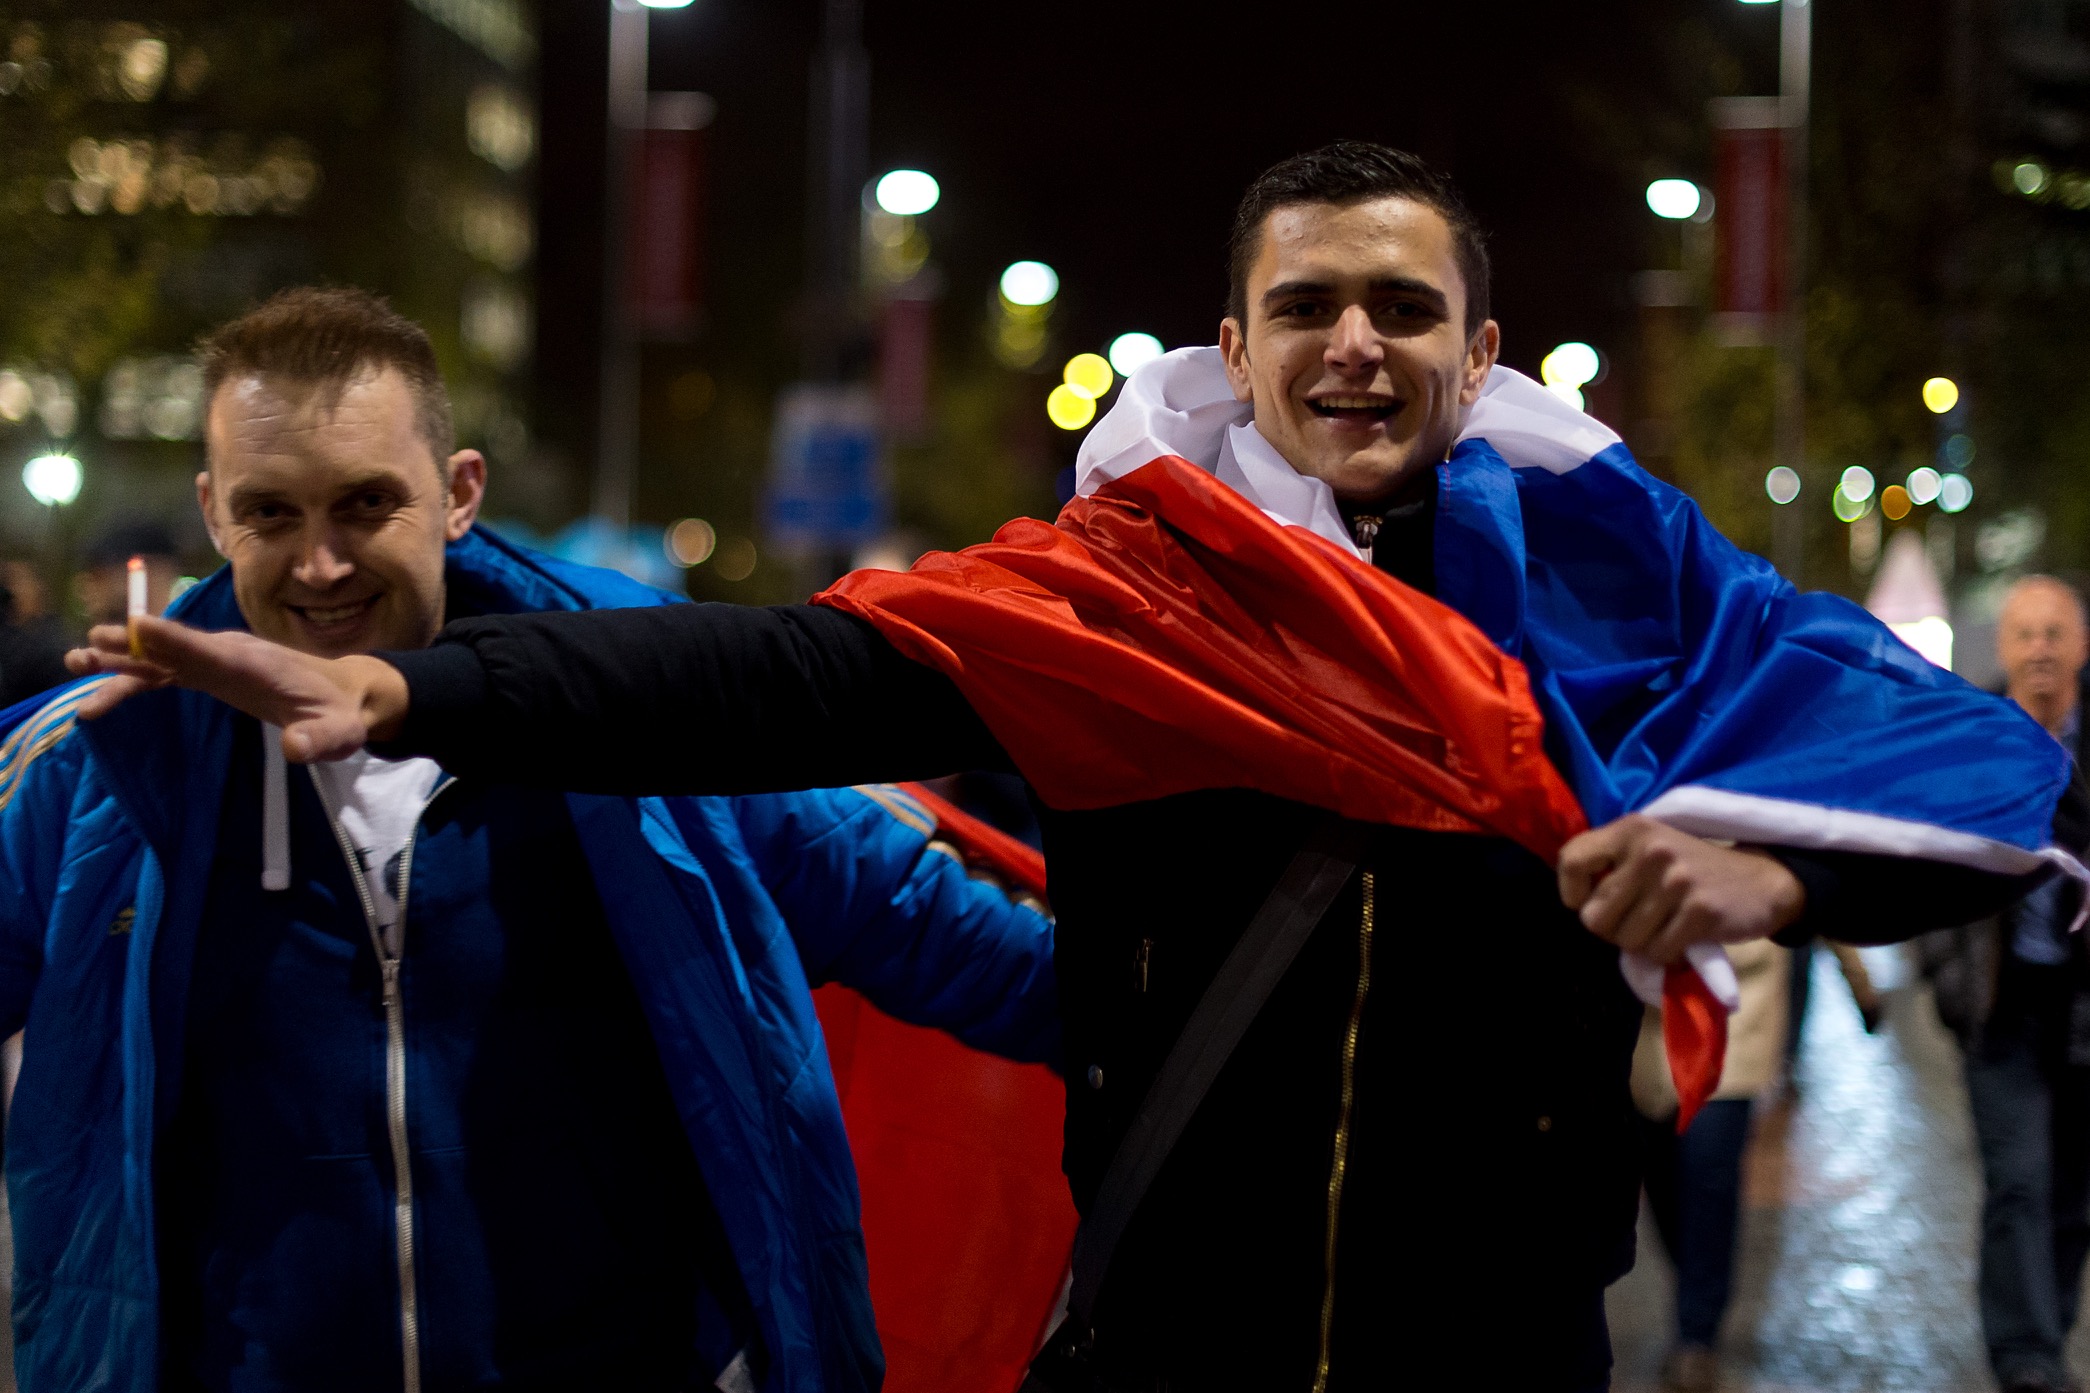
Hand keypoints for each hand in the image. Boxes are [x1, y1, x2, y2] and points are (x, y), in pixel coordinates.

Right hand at [65, 615, 409, 761]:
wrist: (345, 693)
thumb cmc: (341, 715)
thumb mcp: (340, 733)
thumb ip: (320, 739)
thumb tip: (296, 748)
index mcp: (255, 664)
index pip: (209, 651)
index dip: (174, 639)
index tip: (138, 626)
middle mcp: (229, 656)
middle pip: (173, 649)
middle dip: (132, 648)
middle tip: (88, 647)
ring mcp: (216, 663)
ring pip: (160, 659)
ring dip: (120, 661)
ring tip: (75, 660)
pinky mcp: (210, 675)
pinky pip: (163, 673)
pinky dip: (132, 679)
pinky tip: (99, 693)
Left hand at [1557, 813, 1804, 964]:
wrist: (1760, 879)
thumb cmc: (1688, 869)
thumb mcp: (1647, 849)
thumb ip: (1609, 866)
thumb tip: (1576, 906)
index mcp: (1630, 829)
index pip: (1571, 861)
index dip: (1572, 893)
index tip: (1591, 902)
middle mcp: (1651, 850)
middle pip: (1594, 917)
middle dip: (1613, 929)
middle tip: (1640, 920)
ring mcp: (1677, 881)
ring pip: (1627, 940)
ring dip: (1644, 944)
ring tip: (1665, 926)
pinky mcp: (1701, 911)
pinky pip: (1659, 952)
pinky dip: (1668, 955)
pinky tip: (1684, 938)